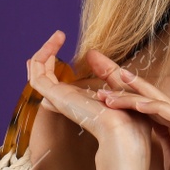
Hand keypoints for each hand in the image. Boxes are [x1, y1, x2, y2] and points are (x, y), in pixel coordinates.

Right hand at [26, 31, 151, 161]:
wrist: (126, 133)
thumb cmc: (131, 117)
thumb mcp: (120, 87)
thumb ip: (106, 73)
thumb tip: (90, 54)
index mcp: (81, 100)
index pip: (59, 83)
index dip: (55, 64)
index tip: (62, 43)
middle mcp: (68, 100)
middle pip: (45, 77)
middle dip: (46, 56)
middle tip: (58, 36)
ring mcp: (60, 99)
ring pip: (39, 75)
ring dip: (45, 53)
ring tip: (58, 36)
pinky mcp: (57, 98)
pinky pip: (39, 78)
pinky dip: (42, 59)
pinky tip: (54, 45)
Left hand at [89, 60, 169, 169]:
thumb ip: (165, 145)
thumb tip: (148, 133)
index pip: (155, 106)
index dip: (132, 93)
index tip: (108, 84)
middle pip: (158, 98)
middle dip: (131, 82)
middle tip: (107, 68)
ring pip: (162, 105)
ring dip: (134, 95)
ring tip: (110, 89)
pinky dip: (154, 109)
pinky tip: (136, 104)